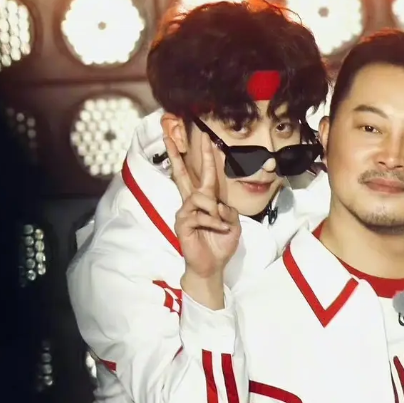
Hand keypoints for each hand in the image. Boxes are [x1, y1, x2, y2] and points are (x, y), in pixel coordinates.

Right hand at [167, 132, 240, 280]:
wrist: (212, 265)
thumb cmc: (220, 244)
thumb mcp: (233, 225)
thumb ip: (228, 211)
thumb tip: (217, 204)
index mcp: (206, 200)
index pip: (204, 174)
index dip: (205, 156)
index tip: (206, 138)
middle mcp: (192, 203)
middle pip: (182, 174)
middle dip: (177, 155)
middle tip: (170, 137)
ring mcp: (185, 212)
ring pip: (197, 197)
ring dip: (213, 209)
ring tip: (220, 223)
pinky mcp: (182, 223)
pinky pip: (198, 215)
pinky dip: (211, 222)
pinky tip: (217, 229)